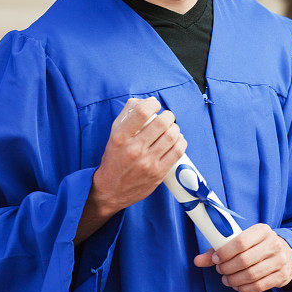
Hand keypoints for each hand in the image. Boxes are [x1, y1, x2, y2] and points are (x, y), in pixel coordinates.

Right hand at [91, 96, 186, 217]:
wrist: (110, 190)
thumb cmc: (114, 159)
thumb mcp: (114, 135)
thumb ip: (127, 116)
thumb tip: (143, 101)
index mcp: (120, 137)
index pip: (142, 112)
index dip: (153, 103)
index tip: (155, 105)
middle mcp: (134, 149)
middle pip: (161, 123)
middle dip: (168, 116)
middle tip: (167, 117)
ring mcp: (147, 163)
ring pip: (171, 137)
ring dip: (175, 129)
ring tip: (172, 129)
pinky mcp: (158, 174)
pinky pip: (177, 152)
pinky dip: (181, 142)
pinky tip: (177, 140)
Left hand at [193, 224, 291, 291]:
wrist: (285, 253)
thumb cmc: (256, 245)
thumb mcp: (241, 241)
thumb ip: (219, 249)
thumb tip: (196, 260)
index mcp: (262, 230)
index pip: (241, 242)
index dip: (225, 252)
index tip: (215, 258)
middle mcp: (274, 244)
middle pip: (245, 260)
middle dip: (227, 268)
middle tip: (220, 270)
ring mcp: (280, 261)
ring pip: (251, 275)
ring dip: (234, 279)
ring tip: (226, 279)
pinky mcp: (282, 276)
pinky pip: (259, 286)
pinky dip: (244, 288)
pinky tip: (237, 285)